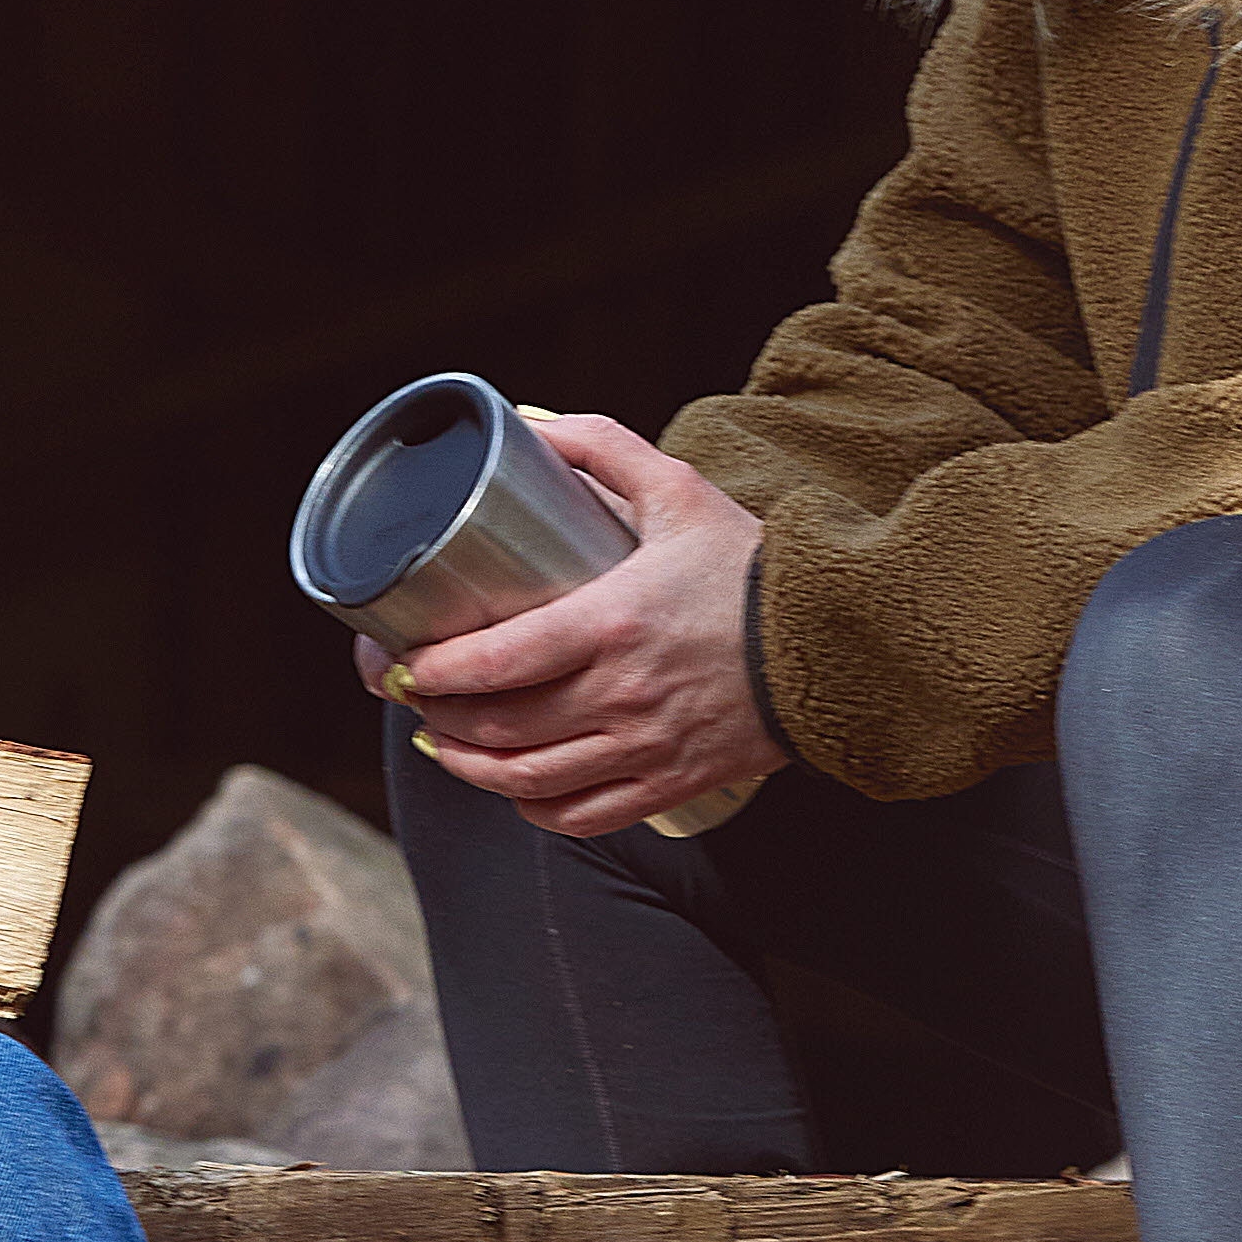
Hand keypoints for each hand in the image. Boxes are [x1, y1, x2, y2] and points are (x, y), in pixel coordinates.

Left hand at [375, 409, 782, 839]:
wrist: (837, 642)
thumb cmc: (752, 566)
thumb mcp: (679, 489)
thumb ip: (601, 447)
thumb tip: (529, 425)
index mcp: (613, 622)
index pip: (495, 662)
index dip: (434, 672)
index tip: (404, 662)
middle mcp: (623, 695)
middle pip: (499, 726)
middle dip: (437, 717)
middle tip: (414, 697)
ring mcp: (645, 748)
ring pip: (529, 782)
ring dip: (470, 768)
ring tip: (443, 744)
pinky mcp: (670, 785)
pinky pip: (582, 817)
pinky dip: (533, 809)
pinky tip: (514, 787)